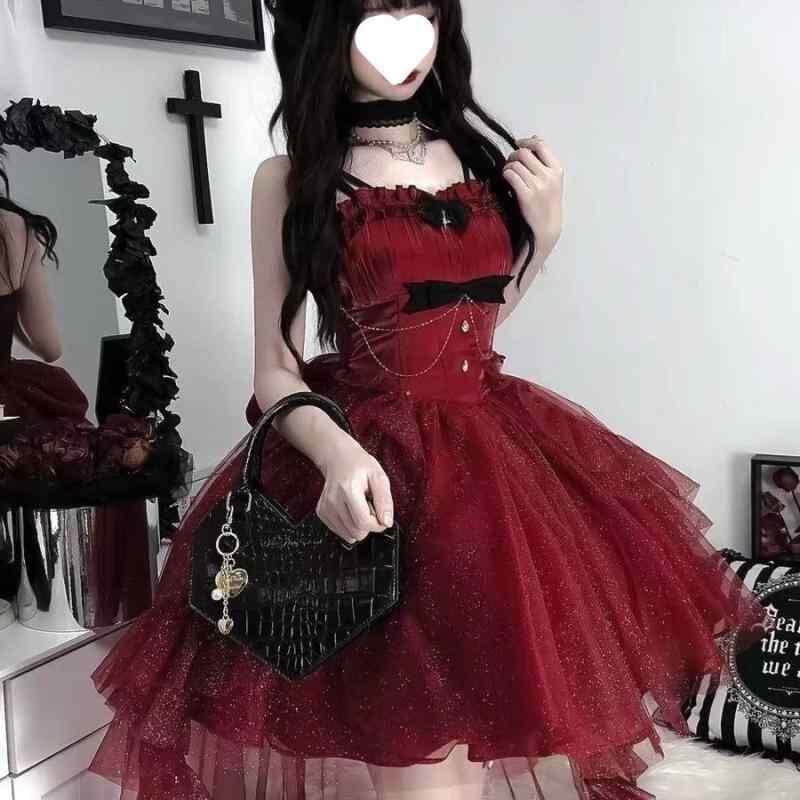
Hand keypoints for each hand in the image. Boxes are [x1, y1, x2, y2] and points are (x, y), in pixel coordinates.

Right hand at [315, 437, 394, 546]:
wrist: (339, 458)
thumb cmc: (360, 466)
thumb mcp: (379, 477)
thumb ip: (385, 501)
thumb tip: (386, 522)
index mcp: (348, 490)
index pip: (364, 522)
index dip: (378, 524)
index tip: (381, 516)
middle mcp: (333, 500)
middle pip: (357, 532)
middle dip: (369, 524)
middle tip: (370, 507)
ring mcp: (326, 508)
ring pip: (349, 535)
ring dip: (359, 525)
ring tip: (360, 507)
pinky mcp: (322, 513)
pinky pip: (341, 532)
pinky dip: (349, 525)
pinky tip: (351, 510)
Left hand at [502, 135, 563, 257]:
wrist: (546, 227)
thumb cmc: (547, 203)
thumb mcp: (552, 179)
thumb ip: (543, 160)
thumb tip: (533, 138)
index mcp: (557, 170)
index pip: (540, 145)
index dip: (526, 142)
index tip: (519, 143)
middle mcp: (548, 176)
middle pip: (525, 153)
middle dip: (514, 155)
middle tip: (511, 161)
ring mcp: (538, 186)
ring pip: (516, 164)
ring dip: (508, 166)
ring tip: (509, 173)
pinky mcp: (526, 196)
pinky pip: (511, 175)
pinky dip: (506, 174)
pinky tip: (507, 179)